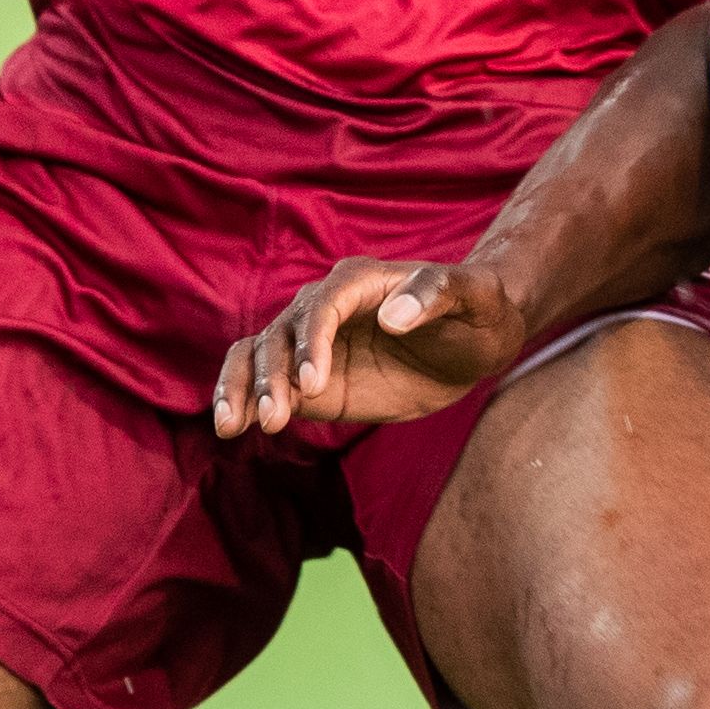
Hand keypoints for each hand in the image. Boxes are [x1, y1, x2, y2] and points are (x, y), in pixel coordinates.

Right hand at [209, 257, 532, 438]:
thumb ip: (437, 294)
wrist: (474, 338)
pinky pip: (265, 383)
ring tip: (233, 427)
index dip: (312, 342)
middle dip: (272, 375)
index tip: (312, 383)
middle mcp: (326, 306)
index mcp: (360, 281)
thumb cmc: (479, 307)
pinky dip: (243, 399)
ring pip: (259, 355)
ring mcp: (313, 344)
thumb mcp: (474, 296)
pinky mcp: (312, 379)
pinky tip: (230, 426)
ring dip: (244, 388)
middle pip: (282, 334)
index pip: (323, 305)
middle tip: (274, 419)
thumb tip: (393, 315)